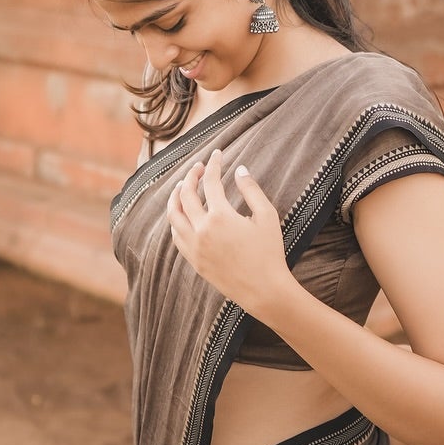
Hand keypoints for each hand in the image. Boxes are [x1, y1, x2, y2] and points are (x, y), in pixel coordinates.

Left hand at [167, 148, 293, 319]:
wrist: (264, 290)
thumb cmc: (269, 252)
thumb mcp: (267, 216)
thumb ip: (251, 190)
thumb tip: (239, 169)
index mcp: (221, 216)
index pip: (211, 182)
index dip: (214, 164)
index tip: (218, 154)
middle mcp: (202, 230)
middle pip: (186, 194)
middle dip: (191, 176)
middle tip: (199, 167)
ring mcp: (195, 247)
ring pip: (174, 216)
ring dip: (175, 197)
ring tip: (181, 186)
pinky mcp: (194, 261)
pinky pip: (176, 236)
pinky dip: (176, 221)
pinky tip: (182, 215)